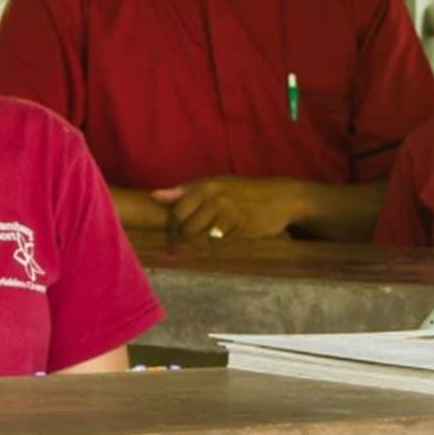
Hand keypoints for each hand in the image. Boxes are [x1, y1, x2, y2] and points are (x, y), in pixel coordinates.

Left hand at [151, 177, 303, 239]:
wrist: (279, 198)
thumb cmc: (243, 192)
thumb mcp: (215, 185)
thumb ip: (184, 191)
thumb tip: (155, 195)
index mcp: (205, 185)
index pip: (176, 213)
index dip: (172, 230)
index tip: (173, 239)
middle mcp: (214, 196)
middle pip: (186, 229)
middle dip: (185, 241)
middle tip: (188, 249)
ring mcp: (227, 210)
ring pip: (200, 237)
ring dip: (200, 245)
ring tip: (205, 244)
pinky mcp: (239, 225)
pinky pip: (218, 242)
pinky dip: (217, 245)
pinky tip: (223, 241)